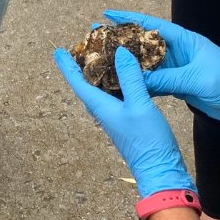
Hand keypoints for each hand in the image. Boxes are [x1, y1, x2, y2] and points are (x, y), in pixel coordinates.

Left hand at [55, 45, 194, 197]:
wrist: (161, 171)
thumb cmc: (147, 141)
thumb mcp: (140, 105)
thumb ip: (130, 79)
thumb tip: (119, 52)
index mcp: (101, 106)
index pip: (78, 82)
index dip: (67, 65)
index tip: (58, 51)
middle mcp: (104, 111)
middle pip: (87, 84)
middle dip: (81, 66)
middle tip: (79, 47)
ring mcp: (115, 117)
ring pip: (102, 90)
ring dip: (99, 73)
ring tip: (101, 56)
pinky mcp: (127, 120)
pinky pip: (116, 95)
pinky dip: (116, 82)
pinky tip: (126, 76)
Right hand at [102, 9, 219, 127]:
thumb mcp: (198, 78)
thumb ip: (168, 78)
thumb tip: (138, 79)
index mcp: (185, 40)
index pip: (152, 25)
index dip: (129, 19)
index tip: (107, 14)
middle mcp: (177, 51)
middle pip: (144, 43)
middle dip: (122, 41)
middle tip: (97, 40)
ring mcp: (176, 68)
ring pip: (145, 64)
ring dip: (127, 63)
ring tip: (103, 62)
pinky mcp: (177, 84)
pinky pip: (152, 81)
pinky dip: (138, 83)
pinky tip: (122, 84)